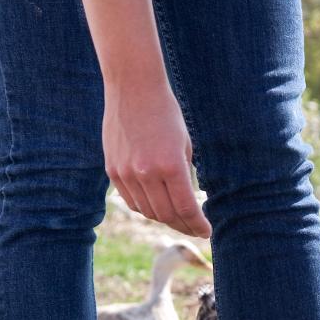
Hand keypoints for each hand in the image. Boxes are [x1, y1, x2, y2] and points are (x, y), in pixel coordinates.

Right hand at [103, 82, 211, 238]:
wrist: (133, 88)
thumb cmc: (166, 114)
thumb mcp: (185, 145)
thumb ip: (186, 176)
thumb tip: (189, 204)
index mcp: (171, 166)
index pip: (186, 209)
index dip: (198, 225)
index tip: (206, 232)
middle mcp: (147, 173)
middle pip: (167, 215)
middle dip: (184, 226)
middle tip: (194, 229)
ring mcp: (126, 173)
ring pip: (148, 212)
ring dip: (165, 219)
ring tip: (177, 218)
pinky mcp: (112, 170)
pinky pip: (131, 201)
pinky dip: (145, 208)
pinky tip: (156, 206)